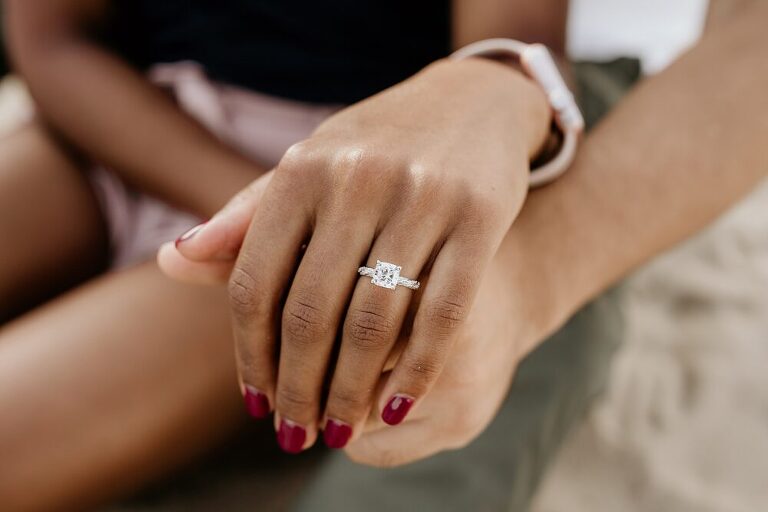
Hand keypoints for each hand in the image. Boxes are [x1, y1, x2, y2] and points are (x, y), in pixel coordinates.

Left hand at [160, 57, 550, 452]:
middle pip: (311, 312)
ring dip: (351, 391)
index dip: (250, 354)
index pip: (256, 283)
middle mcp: (357, 180)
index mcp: (302, 170)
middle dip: (298, 389)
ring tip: (338, 431)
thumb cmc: (375, 146)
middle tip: (295, 435)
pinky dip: (416, 370)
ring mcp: (422, 197)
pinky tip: (398, 406)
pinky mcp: (480, 217)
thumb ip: (245, 219)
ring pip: (375, 321)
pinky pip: (443, 312)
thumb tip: (171, 262)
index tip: (255, 402)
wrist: (471, 102)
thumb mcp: (309, 168)